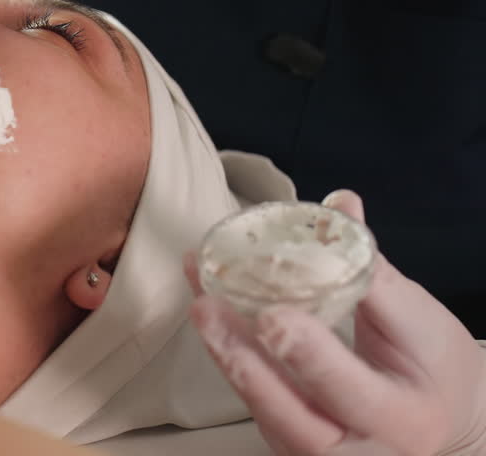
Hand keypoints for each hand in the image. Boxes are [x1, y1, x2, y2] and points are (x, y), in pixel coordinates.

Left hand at [185, 190, 485, 455]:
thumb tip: (339, 206)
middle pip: (285, 412)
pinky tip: (209, 306)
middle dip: (242, 359)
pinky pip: (250, 396)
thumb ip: (374, 271)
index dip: (308, 353)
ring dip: (223, 350)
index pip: (348, 389)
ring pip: (259, 406)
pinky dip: (228, 352)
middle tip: (208, 307)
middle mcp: (351, 449)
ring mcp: (311, 450)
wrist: (437, 416)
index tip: (273, 314)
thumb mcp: (421, 323)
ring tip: (200, 299)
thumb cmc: (432, 367)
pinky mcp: (285, 437)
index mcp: (399, 418)